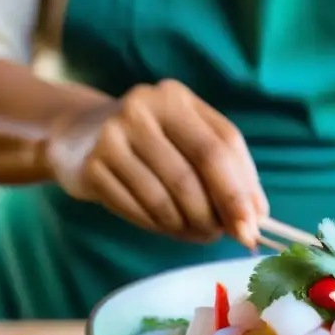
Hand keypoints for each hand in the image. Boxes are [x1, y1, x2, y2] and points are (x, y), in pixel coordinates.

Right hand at [47, 79, 267, 245]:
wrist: (78, 136)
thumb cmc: (150, 142)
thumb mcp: (187, 140)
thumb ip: (226, 171)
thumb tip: (257, 217)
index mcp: (176, 98)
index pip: (221, 146)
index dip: (241, 190)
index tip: (254, 226)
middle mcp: (143, 109)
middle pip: (193, 173)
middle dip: (216, 214)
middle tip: (224, 236)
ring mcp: (113, 137)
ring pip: (166, 198)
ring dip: (187, 226)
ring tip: (195, 232)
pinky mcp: (92, 167)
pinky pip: (139, 209)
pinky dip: (159, 226)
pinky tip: (165, 226)